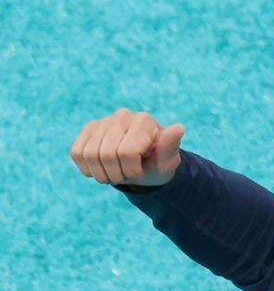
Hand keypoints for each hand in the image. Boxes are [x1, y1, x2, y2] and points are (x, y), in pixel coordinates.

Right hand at [70, 109, 186, 186]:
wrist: (145, 165)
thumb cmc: (158, 163)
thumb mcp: (168, 161)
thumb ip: (171, 146)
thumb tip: (179, 127)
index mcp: (144, 121)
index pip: (126, 152)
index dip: (131, 170)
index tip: (139, 172)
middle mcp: (122, 116)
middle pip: (106, 155)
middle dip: (116, 174)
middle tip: (126, 175)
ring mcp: (103, 121)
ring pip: (89, 155)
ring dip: (102, 174)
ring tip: (115, 173)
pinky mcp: (88, 130)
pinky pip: (77, 153)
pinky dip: (88, 169)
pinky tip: (102, 169)